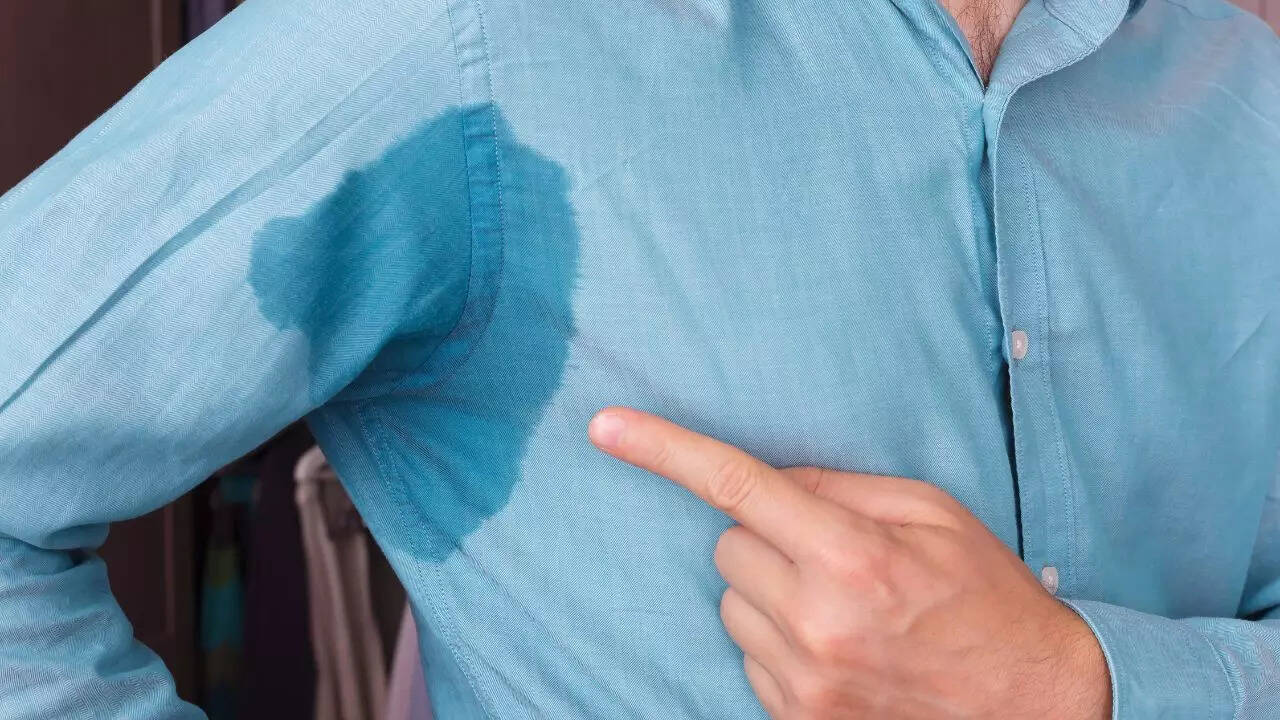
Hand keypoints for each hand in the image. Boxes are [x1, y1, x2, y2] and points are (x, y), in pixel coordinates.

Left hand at [588, 407, 1109, 719]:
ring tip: (841, 607)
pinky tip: (837, 647)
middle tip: (826, 552)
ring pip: (730, 602)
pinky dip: (777, 640)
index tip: (606, 427)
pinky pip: (747, 655)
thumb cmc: (987, 598)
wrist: (1035, 706)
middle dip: (763, 537)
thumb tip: (766, 481)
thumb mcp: (932, 514)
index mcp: (853, 556)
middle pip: (726, 547)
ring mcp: (802, 681)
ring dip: (767, 591)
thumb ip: (840, 487)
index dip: (664, 450)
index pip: (736, 486)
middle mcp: (816, 621)